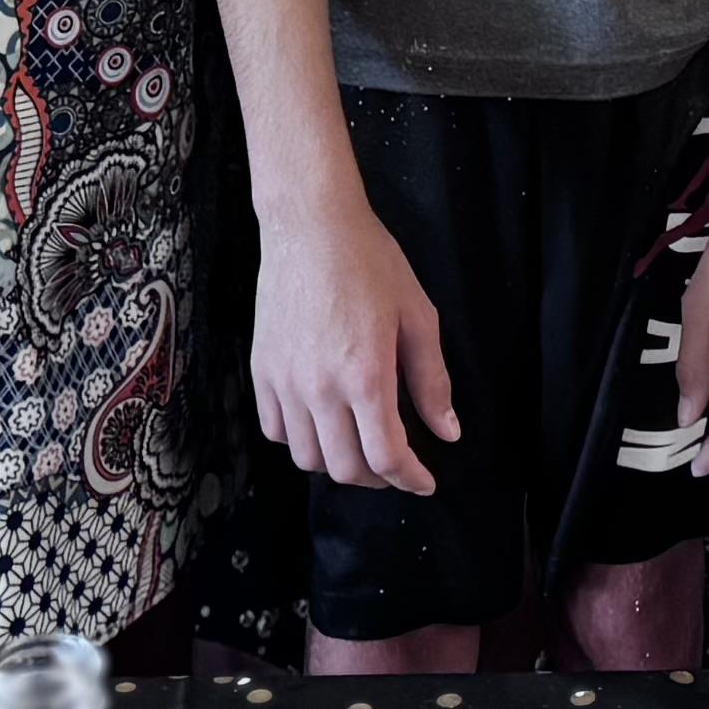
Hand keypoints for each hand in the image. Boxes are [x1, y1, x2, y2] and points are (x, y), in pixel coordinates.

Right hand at [258, 190, 458, 494]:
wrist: (310, 226)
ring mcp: (285, 383)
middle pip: (345, 468)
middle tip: (396, 466)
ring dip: (337, 464)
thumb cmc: (370, 263)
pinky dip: (300, 441)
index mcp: (366, 376)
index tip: (425, 482)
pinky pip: (275, 430)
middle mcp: (320, 389)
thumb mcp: (417, 316)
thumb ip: (432, 380)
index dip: (410, 479)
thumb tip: (447, 432)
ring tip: (359, 448)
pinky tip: (321, 425)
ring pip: (307, 457)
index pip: (386, 456)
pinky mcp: (261, 371)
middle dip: (378, 479)